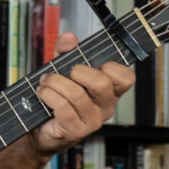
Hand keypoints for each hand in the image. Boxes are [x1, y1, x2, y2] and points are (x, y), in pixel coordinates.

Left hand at [31, 30, 136, 152]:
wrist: (42, 129)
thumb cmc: (58, 98)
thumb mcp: (64, 70)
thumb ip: (67, 52)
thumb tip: (69, 38)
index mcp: (110, 91)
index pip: (126, 78)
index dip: (111, 67)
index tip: (93, 64)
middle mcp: (106, 107)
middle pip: (102, 83)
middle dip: (78, 71)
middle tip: (66, 72)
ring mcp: (93, 121)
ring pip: (77, 94)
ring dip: (55, 82)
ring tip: (46, 82)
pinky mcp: (76, 130)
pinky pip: (63, 107)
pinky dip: (48, 95)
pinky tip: (43, 93)